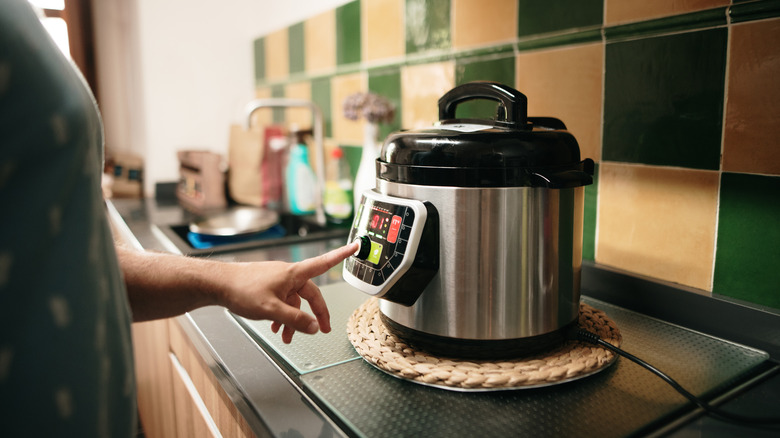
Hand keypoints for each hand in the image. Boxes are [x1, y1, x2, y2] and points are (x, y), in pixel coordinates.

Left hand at [220, 242, 357, 342]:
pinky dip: (282, 315)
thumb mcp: (271, 309)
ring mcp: (277, 280)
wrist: (217, 284)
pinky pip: (282, 301)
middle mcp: (288, 275)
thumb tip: (314, 327)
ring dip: (294, 319)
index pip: (323, 263)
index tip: (356, 245)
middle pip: (310, 293)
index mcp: (293, 274)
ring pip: (293, 301)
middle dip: (316, 313)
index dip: (341, 255)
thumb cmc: (242, 290)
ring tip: (287, 337)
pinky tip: (274, 327)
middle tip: (323, 329)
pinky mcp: (267, 286)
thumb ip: (294, 320)